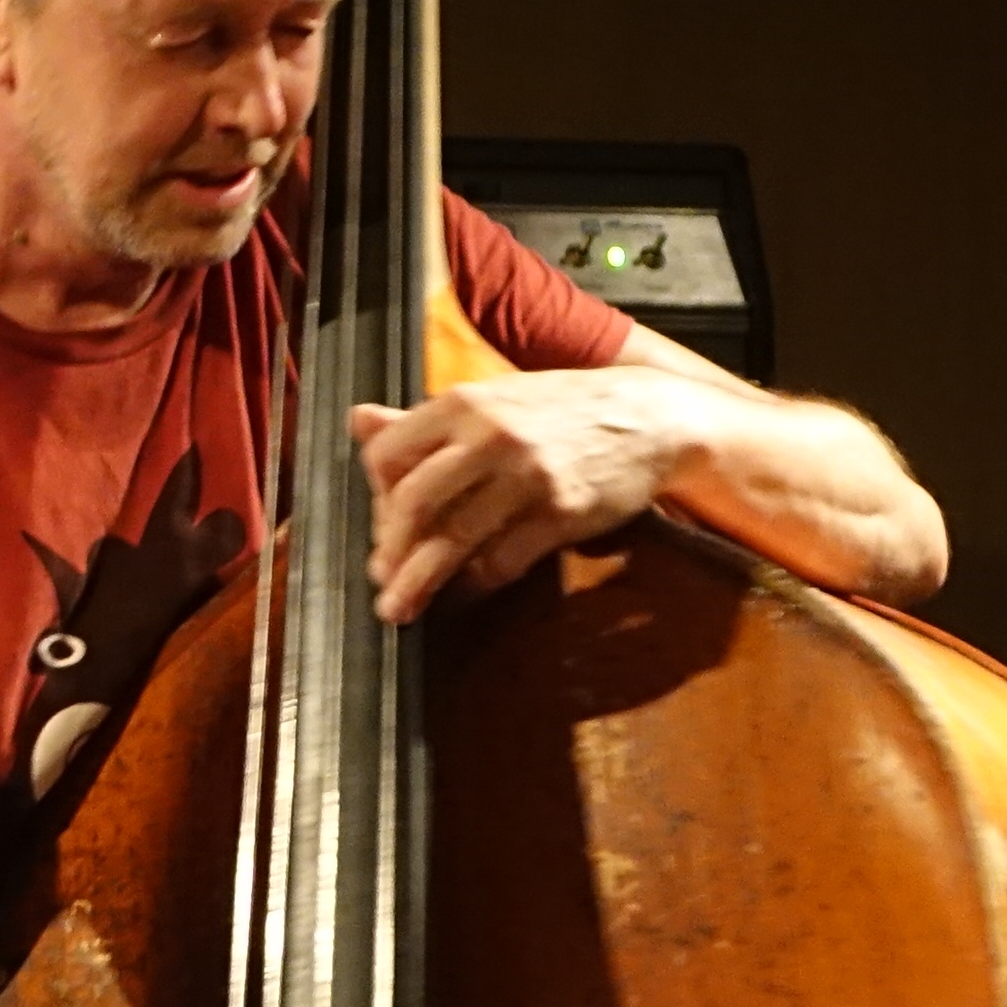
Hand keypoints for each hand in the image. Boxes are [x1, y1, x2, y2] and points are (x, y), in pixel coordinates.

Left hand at [351, 366, 719, 623]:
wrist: (649, 417)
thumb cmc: (561, 409)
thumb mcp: (492, 398)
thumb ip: (423, 419)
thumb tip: (356, 422)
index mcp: (463, 403)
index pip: (388, 454)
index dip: (375, 495)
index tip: (381, 522)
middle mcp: (491, 436)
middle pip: (414, 503)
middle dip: (389, 549)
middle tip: (379, 579)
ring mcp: (528, 477)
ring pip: (453, 539)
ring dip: (418, 581)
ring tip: (398, 608)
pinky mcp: (561, 514)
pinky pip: (503, 559)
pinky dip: (478, 580)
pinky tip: (466, 588)